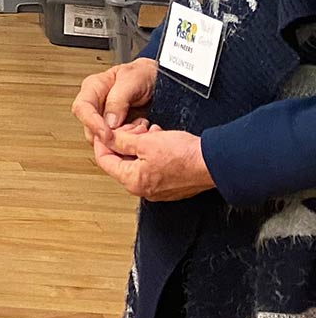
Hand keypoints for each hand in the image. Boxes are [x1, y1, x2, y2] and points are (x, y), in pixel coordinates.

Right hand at [72, 57, 156, 144]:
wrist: (161, 81)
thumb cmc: (145, 75)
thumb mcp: (132, 81)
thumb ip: (118, 100)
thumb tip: (109, 122)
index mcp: (93, 88)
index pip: (82, 108)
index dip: (92, 123)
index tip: (106, 135)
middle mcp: (96, 104)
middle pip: (90, 127)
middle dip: (108, 136)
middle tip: (129, 136)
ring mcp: (106, 118)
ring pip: (102, 139)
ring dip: (120, 141)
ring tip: (139, 130)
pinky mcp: (117, 129)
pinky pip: (116, 143)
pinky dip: (128, 143)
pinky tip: (140, 133)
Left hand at [94, 124, 214, 201]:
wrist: (214, 163)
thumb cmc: (185, 155)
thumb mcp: (145, 142)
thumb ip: (120, 140)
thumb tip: (106, 138)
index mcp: (133, 181)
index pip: (104, 160)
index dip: (103, 141)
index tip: (105, 129)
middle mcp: (143, 189)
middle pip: (120, 161)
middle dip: (124, 140)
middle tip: (134, 128)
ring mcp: (157, 189)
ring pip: (136, 161)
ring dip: (138, 143)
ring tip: (149, 131)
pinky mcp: (169, 185)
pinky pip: (151, 166)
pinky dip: (150, 151)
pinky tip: (159, 139)